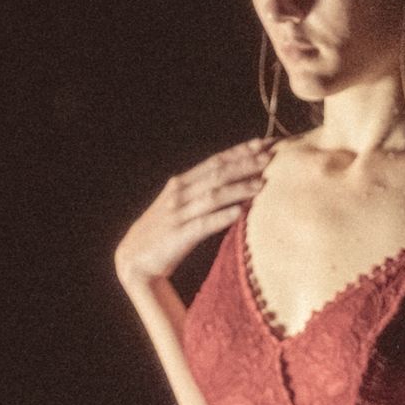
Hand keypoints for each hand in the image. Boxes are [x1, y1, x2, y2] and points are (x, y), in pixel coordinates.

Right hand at [114, 141, 269, 285]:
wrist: (134, 261)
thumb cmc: (165, 234)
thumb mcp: (180, 206)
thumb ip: (201, 193)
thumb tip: (233, 183)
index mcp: (181, 184)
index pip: (214, 162)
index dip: (239, 151)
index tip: (262, 143)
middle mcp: (179, 194)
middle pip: (217, 174)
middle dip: (245, 164)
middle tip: (270, 157)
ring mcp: (178, 214)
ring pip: (213, 196)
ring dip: (239, 188)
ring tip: (261, 184)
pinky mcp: (179, 236)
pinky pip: (203, 224)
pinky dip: (221, 217)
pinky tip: (239, 212)